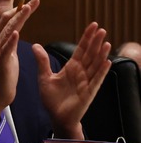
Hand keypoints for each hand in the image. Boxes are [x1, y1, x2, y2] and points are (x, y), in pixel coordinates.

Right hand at [0, 0, 39, 116]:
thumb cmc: (4, 77)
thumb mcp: (9, 56)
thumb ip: (10, 44)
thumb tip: (14, 32)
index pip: (8, 22)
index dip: (19, 11)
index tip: (31, 2)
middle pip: (7, 22)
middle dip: (20, 10)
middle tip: (33, 0)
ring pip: (8, 31)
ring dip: (18, 19)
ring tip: (26, 8)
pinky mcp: (2, 62)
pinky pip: (7, 49)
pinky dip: (11, 39)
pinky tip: (17, 31)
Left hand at [33, 22, 111, 138]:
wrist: (56, 117)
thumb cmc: (52, 99)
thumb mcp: (44, 77)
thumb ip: (42, 62)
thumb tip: (35, 46)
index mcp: (71, 68)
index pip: (81, 49)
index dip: (86, 38)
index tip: (93, 25)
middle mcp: (81, 72)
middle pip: (90, 54)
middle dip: (95, 42)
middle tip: (101, 29)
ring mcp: (86, 82)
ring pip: (95, 65)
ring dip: (101, 54)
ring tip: (106, 42)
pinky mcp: (89, 92)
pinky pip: (96, 80)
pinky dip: (102, 72)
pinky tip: (107, 62)